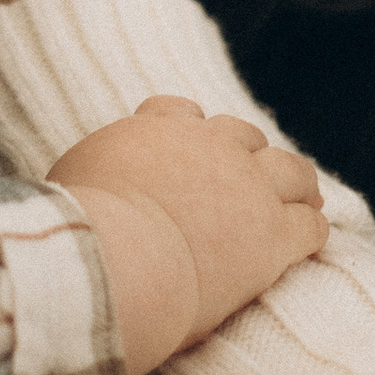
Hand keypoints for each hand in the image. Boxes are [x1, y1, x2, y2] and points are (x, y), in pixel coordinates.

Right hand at [54, 95, 327, 374]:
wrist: (115, 261)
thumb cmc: (78, 236)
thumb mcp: (67, 187)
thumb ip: (84, 181)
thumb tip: (63, 199)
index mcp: (154, 132)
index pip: (179, 113)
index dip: (191, 131)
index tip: (195, 145)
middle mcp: (207, 147)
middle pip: (242, 136)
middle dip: (249, 155)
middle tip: (257, 176)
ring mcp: (248, 187)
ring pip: (290, 171)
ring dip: (296, 184)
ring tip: (306, 199)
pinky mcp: (275, 234)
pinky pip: (310, 224)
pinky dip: (311, 229)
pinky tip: (311, 240)